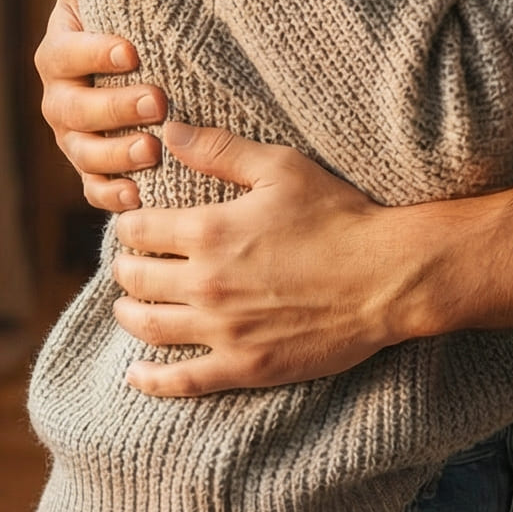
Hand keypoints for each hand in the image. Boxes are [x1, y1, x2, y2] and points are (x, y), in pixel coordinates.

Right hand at [33, 0, 166, 212]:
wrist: (129, 77)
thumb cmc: (120, 27)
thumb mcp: (103, 1)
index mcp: (60, 52)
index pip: (67, 53)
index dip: (95, 52)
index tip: (133, 51)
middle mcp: (59, 99)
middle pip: (75, 109)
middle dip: (115, 107)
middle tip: (158, 100)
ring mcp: (73, 140)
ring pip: (84, 153)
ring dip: (117, 154)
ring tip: (153, 150)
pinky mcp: (91, 173)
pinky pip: (94, 190)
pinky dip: (114, 195)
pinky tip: (139, 195)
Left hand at [110, 124, 398, 393]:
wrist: (386, 277)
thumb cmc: (338, 216)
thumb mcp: (282, 168)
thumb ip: (221, 149)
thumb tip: (169, 131)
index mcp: (210, 231)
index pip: (139, 230)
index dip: (129, 224)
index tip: (133, 224)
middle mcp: (207, 283)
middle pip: (136, 278)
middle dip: (126, 267)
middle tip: (128, 263)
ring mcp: (224, 330)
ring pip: (150, 327)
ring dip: (129, 314)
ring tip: (128, 307)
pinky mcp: (245, 367)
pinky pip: (182, 381)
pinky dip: (151, 379)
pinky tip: (137, 374)